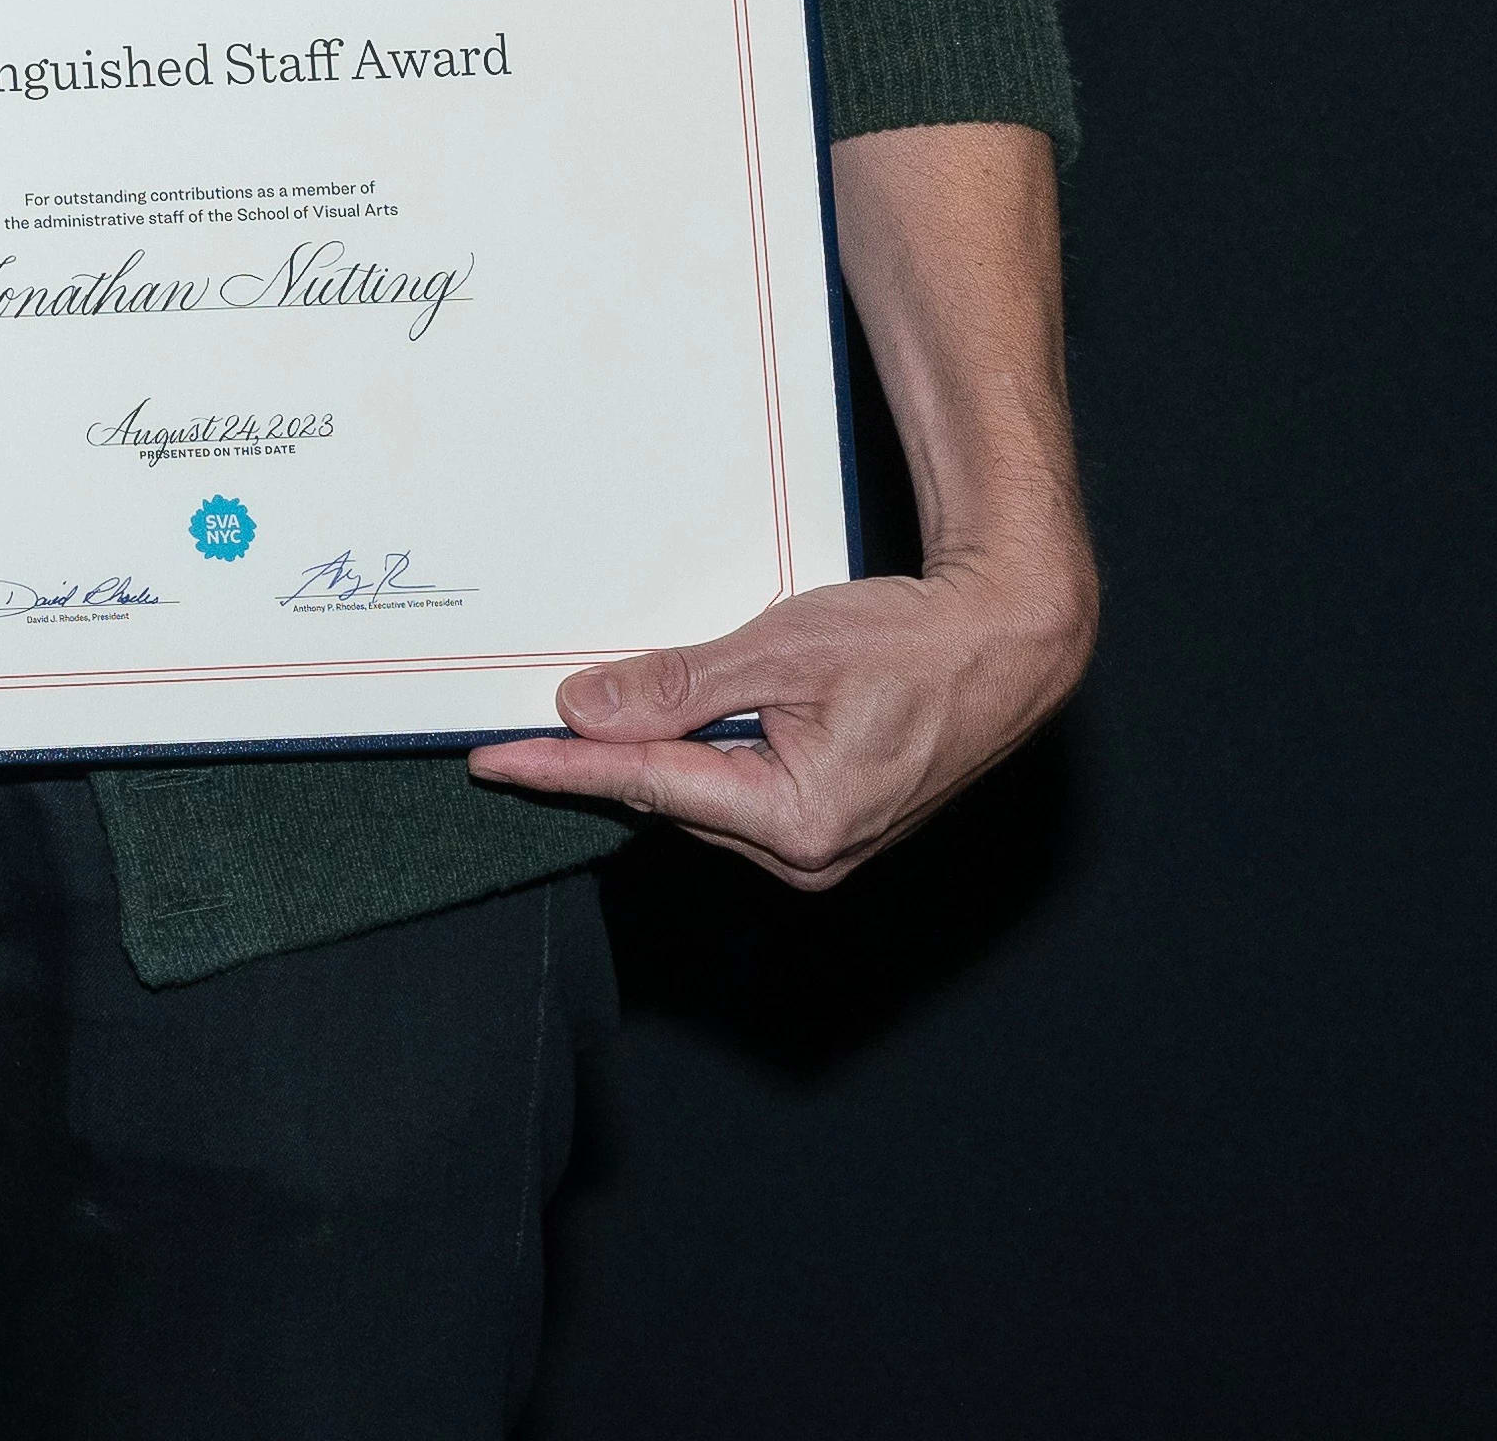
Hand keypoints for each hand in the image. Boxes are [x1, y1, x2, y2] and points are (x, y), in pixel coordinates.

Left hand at [463, 539, 1091, 888]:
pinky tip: (693, 716)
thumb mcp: (779, 650)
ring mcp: (822, 848)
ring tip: (628, 699)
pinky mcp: (831, 826)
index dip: (560, 768)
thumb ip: (677, 684)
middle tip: (537, 712)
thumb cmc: (911, 643)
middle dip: (608, 753)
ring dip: (661, 751)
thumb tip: (585, 710)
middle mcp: (806, 853)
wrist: (1005, 645)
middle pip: (669, 796)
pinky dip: (706, 754)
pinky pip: (740, 792)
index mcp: (794, 820)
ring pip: (702, 795)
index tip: (492, 762)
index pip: (643, 786)